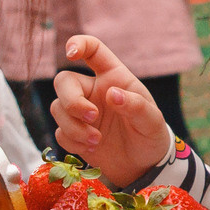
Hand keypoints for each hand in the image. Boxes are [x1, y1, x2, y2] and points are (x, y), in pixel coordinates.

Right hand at [51, 34, 172, 186]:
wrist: (144, 165)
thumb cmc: (150, 134)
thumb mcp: (152, 120)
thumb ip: (135, 106)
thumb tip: (112, 94)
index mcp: (113, 76)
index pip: (93, 49)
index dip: (79, 44)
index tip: (71, 53)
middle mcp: (93, 90)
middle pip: (63, 81)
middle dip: (72, 101)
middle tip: (93, 117)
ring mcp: (80, 111)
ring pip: (58, 108)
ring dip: (73, 127)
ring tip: (97, 141)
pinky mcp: (73, 133)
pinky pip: (60, 132)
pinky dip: (73, 141)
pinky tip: (92, 148)